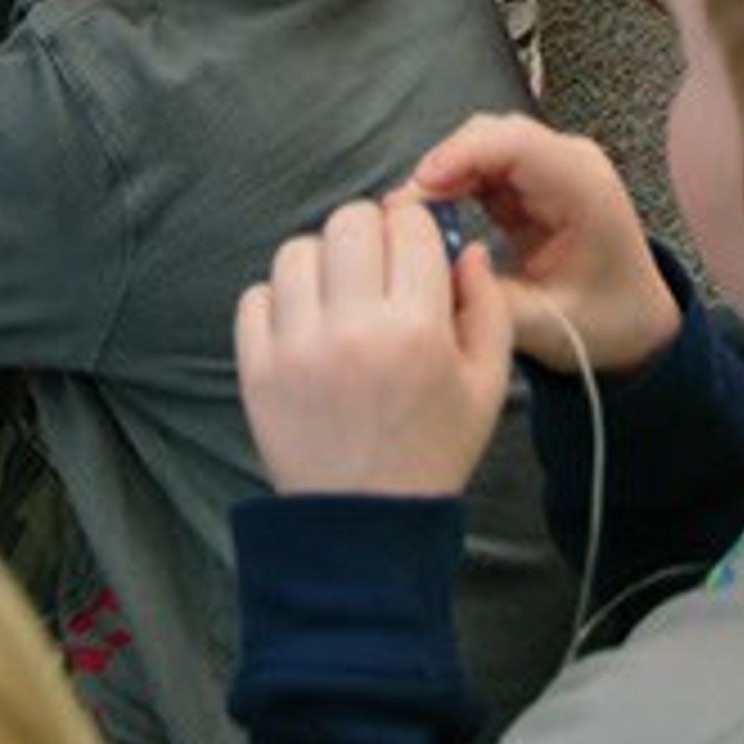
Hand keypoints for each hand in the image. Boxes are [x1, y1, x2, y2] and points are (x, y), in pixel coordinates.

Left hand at [236, 196, 517, 499]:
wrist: (367, 523)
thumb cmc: (433, 449)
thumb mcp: (488, 384)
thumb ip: (488, 306)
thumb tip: (463, 247)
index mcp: (417, 328)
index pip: (406, 222)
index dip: (413, 229)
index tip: (413, 253)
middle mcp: (354, 329)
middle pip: (348, 221)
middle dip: (367, 235)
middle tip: (374, 271)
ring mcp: (298, 348)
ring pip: (296, 251)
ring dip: (320, 265)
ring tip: (337, 301)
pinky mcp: (258, 369)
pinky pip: (255, 297)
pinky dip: (278, 303)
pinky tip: (305, 329)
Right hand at [406, 115, 675, 378]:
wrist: (637, 323)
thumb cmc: (606, 323)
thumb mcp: (544, 324)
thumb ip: (485, 298)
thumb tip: (427, 272)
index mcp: (584, 188)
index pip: (516, 144)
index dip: (461, 155)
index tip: (419, 186)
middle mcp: (569, 163)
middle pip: (492, 136)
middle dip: (443, 166)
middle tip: (403, 212)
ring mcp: (550, 166)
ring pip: (481, 146)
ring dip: (444, 175)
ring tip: (414, 218)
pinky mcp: (532, 180)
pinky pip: (482, 166)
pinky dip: (454, 185)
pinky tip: (435, 217)